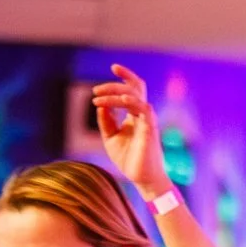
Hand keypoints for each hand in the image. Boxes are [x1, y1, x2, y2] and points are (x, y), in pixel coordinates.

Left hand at [91, 64, 171, 196]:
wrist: (142, 179)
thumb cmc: (129, 159)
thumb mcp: (110, 137)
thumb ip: (106, 120)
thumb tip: (100, 105)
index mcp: (135, 115)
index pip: (134, 89)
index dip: (125, 76)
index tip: (114, 67)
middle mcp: (142, 115)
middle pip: (135, 88)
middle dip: (114, 84)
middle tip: (96, 91)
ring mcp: (147, 121)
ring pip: (136, 96)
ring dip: (116, 93)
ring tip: (98, 97)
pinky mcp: (150, 129)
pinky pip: (144, 109)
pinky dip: (131, 101)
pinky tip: (118, 101)